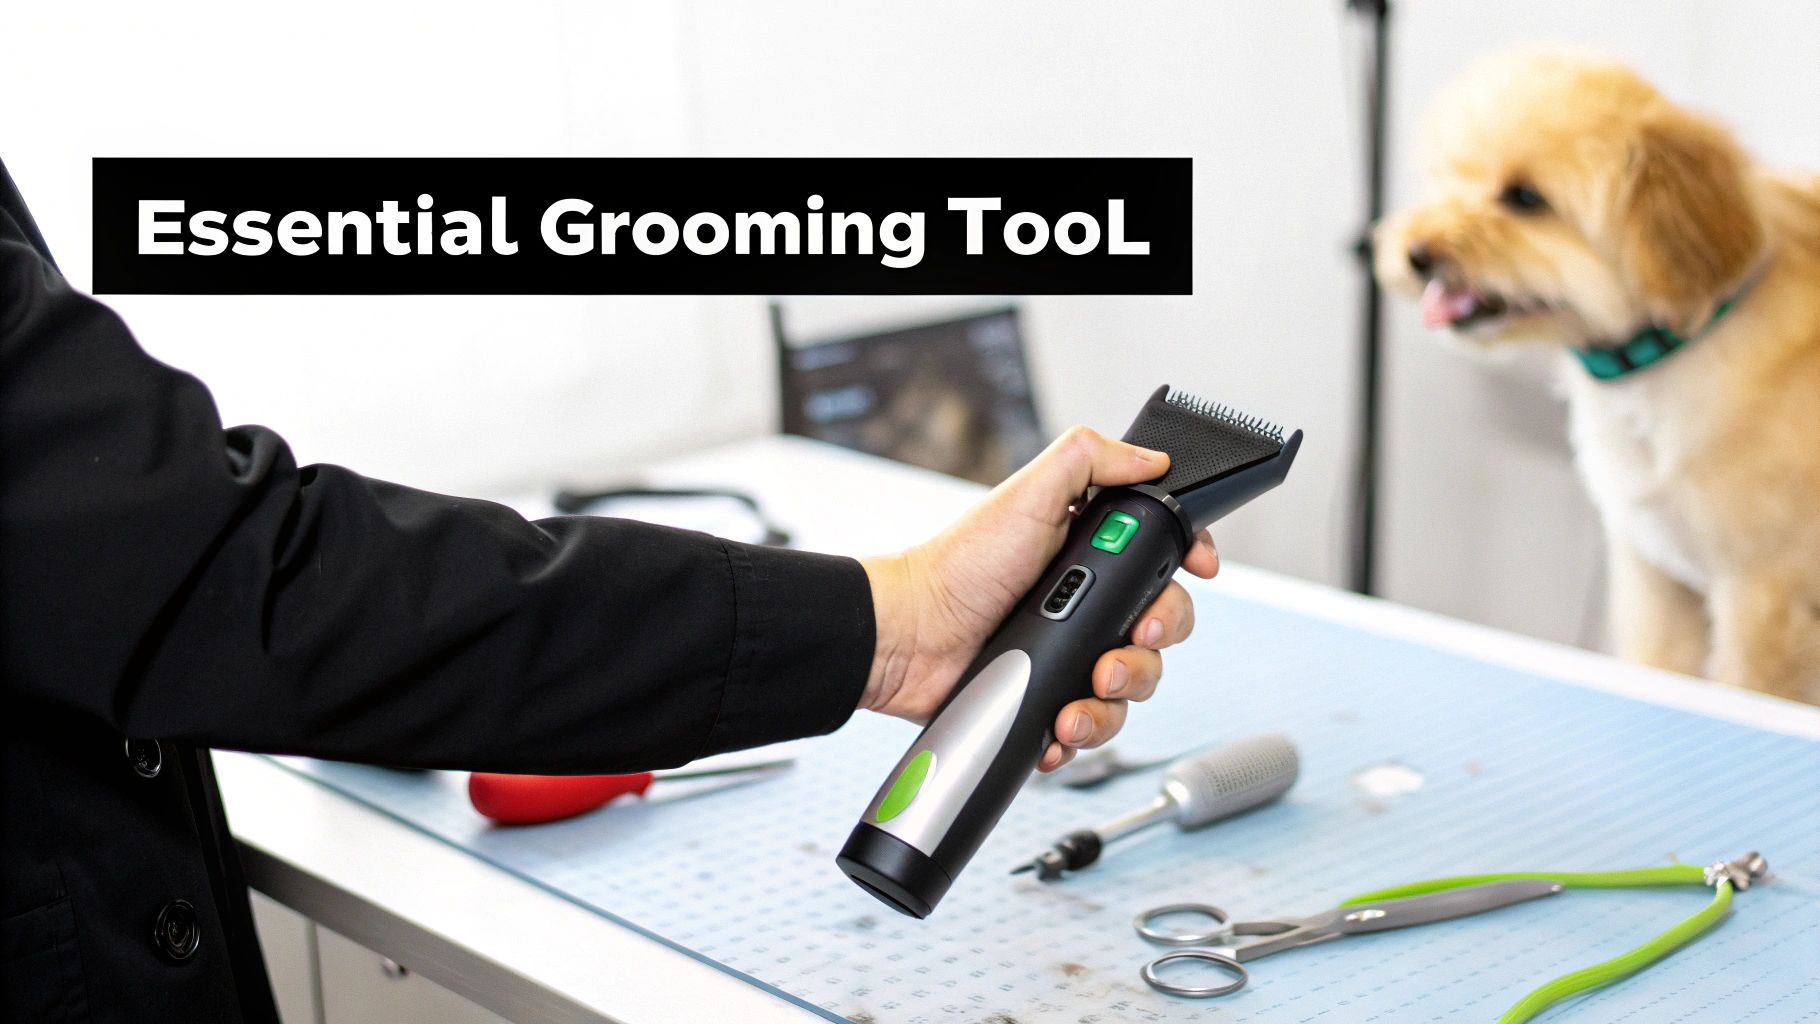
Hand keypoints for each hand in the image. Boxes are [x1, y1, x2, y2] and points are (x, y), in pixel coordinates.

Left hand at [859, 426, 1218, 770]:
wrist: (909, 639)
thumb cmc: (957, 566)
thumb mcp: (1027, 494)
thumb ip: (1089, 459)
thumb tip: (1152, 457)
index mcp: (1089, 553)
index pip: (1162, 559)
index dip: (1186, 565)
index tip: (1200, 570)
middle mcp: (1085, 603)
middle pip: (1161, 628)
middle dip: (1152, 642)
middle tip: (1122, 643)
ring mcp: (1069, 653)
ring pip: (1135, 684)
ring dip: (1118, 695)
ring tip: (1080, 695)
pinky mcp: (1050, 698)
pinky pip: (1094, 726)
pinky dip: (1082, 732)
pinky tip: (1059, 724)